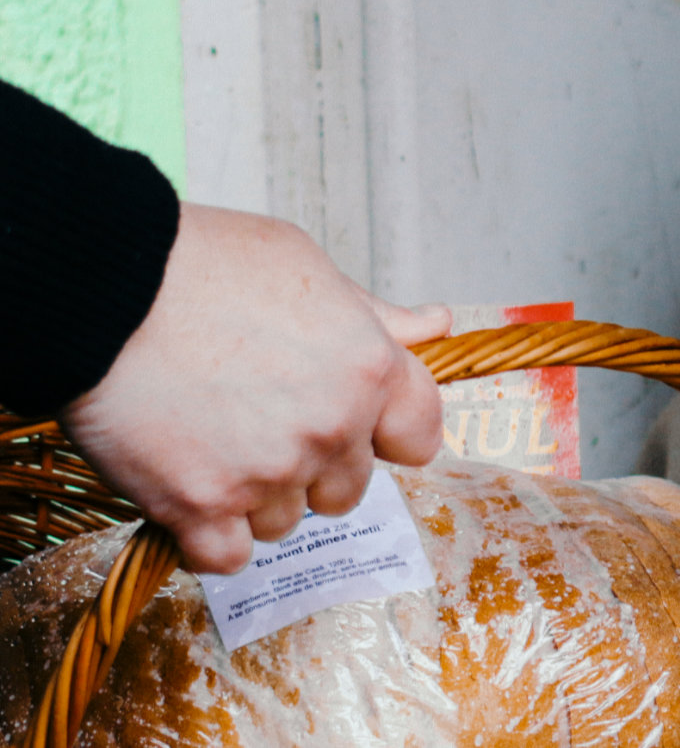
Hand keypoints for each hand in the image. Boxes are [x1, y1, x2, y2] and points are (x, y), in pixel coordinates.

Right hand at [59, 205, 452, 573]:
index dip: (388, 435)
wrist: (103, 287)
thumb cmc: (203, 265)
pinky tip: (191, 492)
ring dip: (256, 497)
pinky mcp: (201, 507)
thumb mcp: (308, 268)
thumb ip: (375, 315)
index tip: (359, 427)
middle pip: (348, 489)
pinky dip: (210, 536)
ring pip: (286, 521)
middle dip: (314, 465)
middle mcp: (331, 428)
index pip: (419, 437)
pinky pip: (228, 556)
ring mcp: (269, 473)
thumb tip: (434, 325)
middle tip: (262, 422)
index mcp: (369, 369)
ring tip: (212, 440)